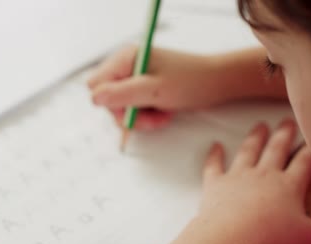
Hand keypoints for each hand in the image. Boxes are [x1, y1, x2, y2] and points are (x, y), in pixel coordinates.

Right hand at [87, 45, 230, 129]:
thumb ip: (122, 94)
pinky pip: (134, 109)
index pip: (97, 85)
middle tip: (151, 118)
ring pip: (121, 108)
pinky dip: (147, 116)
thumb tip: (94, 98)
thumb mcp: (155, 90)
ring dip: (140, 118)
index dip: (111, 103)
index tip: (132, 109)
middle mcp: (127, 66)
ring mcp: (136, 79)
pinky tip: (164, 114)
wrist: (217, 84)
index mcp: (126, 58)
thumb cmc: (191, 82)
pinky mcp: (145, 90)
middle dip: (128, 114)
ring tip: (162, 116)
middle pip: (107, 99)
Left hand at [199, 119, 310, 243]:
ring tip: (259, 126)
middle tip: (287, 121)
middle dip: (284, 135)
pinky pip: (215, 165)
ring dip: (255, 138)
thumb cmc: (270, 236)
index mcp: (287, 185)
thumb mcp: (307, 239)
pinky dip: (214, 155)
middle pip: (276, 149)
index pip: (304, 163)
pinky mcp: (217, 183)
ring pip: (249, 151)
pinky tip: (215, 145)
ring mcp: (239, 176)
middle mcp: (264, 174)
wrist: (233, 234)